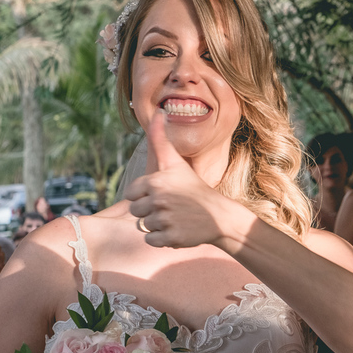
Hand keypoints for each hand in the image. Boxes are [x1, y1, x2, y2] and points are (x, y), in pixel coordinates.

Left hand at [124, 114, 249, 248]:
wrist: (220, 216)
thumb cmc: (195, 188)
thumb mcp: (176, 163)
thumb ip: (161, 139)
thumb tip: (158, 112)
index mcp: (156, 181)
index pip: (132, 194)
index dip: (146, 196)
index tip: (165, 194)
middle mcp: (158, 200)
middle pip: (136, 211)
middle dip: (151, 211)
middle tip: (172, 207)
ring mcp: (165, 219)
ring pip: (144, 226)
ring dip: (157, 224)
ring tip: (176, 218)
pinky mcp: (171, 237)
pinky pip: (151, 240)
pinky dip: (162, 238)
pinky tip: (177, 229)